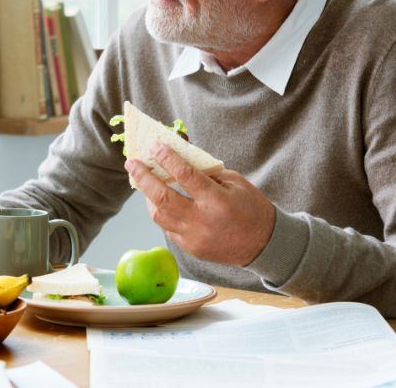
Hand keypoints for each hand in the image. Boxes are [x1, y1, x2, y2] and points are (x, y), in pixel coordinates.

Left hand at [125, 143, 275, 266]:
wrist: (264, 244)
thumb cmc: (250, 208)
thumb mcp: (235, 182)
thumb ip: (206, 171)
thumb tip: (178, 155)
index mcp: (217, 201)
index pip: (186, 176)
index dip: (168, 159)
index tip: (154, 146)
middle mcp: (202, 221)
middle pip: (163, 198)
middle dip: (143, 178)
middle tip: (131, 163)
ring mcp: (194, 238)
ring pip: (159, 215)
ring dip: (148, 196)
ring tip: (143, 181)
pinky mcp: (190, 249)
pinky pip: (168, 228)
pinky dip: (162, 212)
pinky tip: (160, 201)